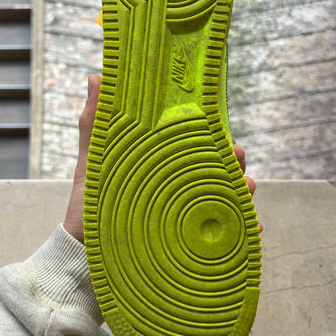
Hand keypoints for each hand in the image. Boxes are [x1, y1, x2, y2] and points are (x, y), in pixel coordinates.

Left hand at [64, 74, 262, 240]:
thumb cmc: (87, 211)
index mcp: (159, 170)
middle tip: (236, 153)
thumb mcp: (92, 165)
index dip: (210, 135)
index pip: (192, 148)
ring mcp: (185, 219)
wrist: (83, 258)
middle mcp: (176, 192)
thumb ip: (94, 125)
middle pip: (215, 171)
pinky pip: (225, 238)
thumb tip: (96, 77)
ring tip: (247, 188)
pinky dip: (243, 230)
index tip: (219, 125)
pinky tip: (253, 226)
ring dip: (242, 192)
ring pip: (225, 200)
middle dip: (233, 161)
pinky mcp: (189, 246)